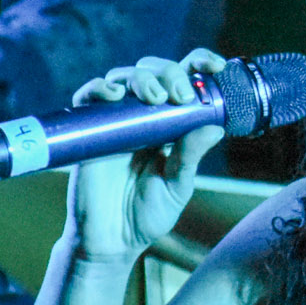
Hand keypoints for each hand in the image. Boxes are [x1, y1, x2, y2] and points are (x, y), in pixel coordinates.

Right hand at [65, 49, 226, 260]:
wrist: (111, 240)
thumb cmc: (146, 214)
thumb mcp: (177, 186)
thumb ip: (190, 157)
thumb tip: (213, 126)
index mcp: (170, 124)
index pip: (185, 81)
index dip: (199, 64)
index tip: (216, 66)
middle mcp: (142, 116)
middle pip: (154, 71)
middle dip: (170, 73)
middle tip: (181, 96)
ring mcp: (115, 120)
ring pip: (124, 77)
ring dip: (142, 78)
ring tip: (155, 99)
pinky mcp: (89, 130)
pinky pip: (88, 97)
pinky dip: (99, 87)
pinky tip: (114, 95)